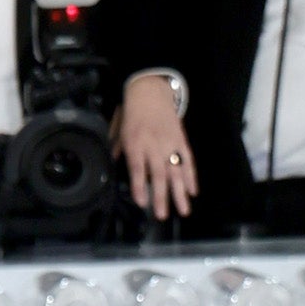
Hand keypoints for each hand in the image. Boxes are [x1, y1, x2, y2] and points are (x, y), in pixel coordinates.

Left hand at [117, 73, 194, 221]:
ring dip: (179, 192)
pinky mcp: (181, 139)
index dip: (139, 185)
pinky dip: (191, 175)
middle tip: (161, 215)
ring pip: (176, 171)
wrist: (150, 90)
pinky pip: (188, 159)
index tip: (141, 202)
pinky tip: (193, 191)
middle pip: (158, 174)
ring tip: (183, 210)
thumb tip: (111, 168)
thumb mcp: (118, 130)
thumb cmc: (131, 112)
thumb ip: (117, 150)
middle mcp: (153, 145)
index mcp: (135, 143)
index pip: (137, 168)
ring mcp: (170, 143)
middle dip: (161, 196)